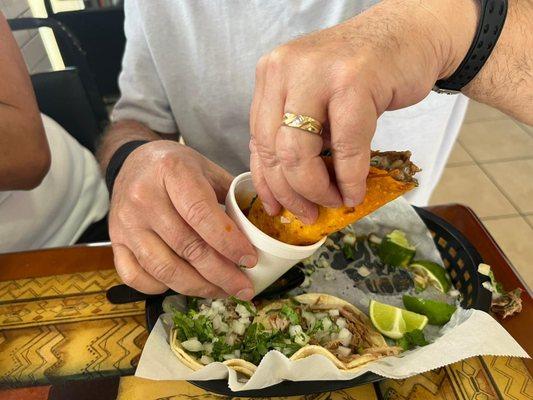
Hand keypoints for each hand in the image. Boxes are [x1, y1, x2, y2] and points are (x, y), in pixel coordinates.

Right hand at [109, 140, 257, 298]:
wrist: (132, 161)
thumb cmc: (175, 167)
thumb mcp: (206, 168)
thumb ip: (232, 194)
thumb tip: (263, 225)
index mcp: (171, 172)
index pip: (202, 214)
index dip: (228, 243)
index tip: (250, 260)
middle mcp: (144, 198)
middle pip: (187, 247)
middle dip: (221, 274)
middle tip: (244, 287)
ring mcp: (125, 223)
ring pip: (164, 268)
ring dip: (198, 287)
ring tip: (222, 291)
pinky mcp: (115, 242)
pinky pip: (137, 277)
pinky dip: (162, 288)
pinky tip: (184, 285)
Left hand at [250, 0, 477, 222]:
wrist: (410, 35)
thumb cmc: (362, 72)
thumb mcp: (315, 98)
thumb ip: (294, 132)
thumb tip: (283, 187)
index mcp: (271, 75)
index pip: (256, 139)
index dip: (266, 181)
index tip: (277, 207)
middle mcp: (284, 70)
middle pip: (274, 150)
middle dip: (292, 193)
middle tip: (310, 213)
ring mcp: (317, 74)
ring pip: (298, 153)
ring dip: (317, 190)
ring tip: (335, 202)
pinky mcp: (353, 82)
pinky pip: (344, 148)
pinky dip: (349, 179)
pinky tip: (355, 193)